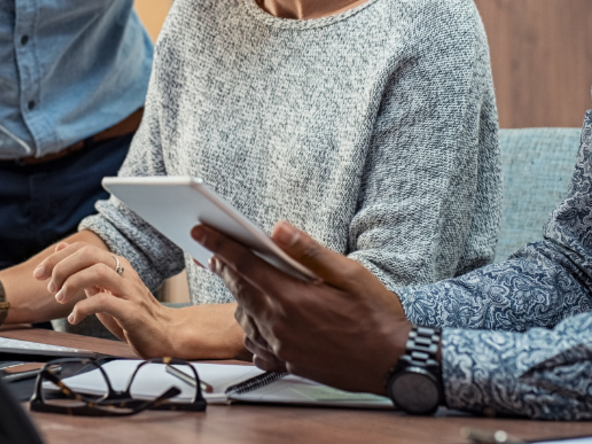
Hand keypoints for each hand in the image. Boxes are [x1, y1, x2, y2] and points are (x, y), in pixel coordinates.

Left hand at [32, 241, 180, 356]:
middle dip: (61, 267)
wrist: (165, 334)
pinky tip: (75, 318)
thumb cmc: (132, 314)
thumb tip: (61, 253)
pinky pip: (104, 302)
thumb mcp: (105, 290)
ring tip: (61, 298)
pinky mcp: (132, 312)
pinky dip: (83, 308)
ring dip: (72, 284)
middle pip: (89, 254)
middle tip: (49, 285)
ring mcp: (129, 291)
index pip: (83, 248)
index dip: (57, 257)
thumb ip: (85, 274)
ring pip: (97, 272)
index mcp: (117, 265)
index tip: (40, 273)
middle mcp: (124, 273)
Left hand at [193, 222, 409, 393]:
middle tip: (215, 253)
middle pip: (239, 289)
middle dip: (224, 268)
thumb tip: (278, 228)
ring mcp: (281, 347)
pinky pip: (256, 344)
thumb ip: (309, 251)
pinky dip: (253, 328)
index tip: (200, 231)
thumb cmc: (376, 316)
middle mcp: (280, 324)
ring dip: (240, 298)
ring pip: (244, 317)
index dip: (219, 244)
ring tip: (246, 283)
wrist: (391, 363)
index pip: (244, 264)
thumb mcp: (349, 274)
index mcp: (291, 298)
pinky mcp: (287, 363)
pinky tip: (262, 319)